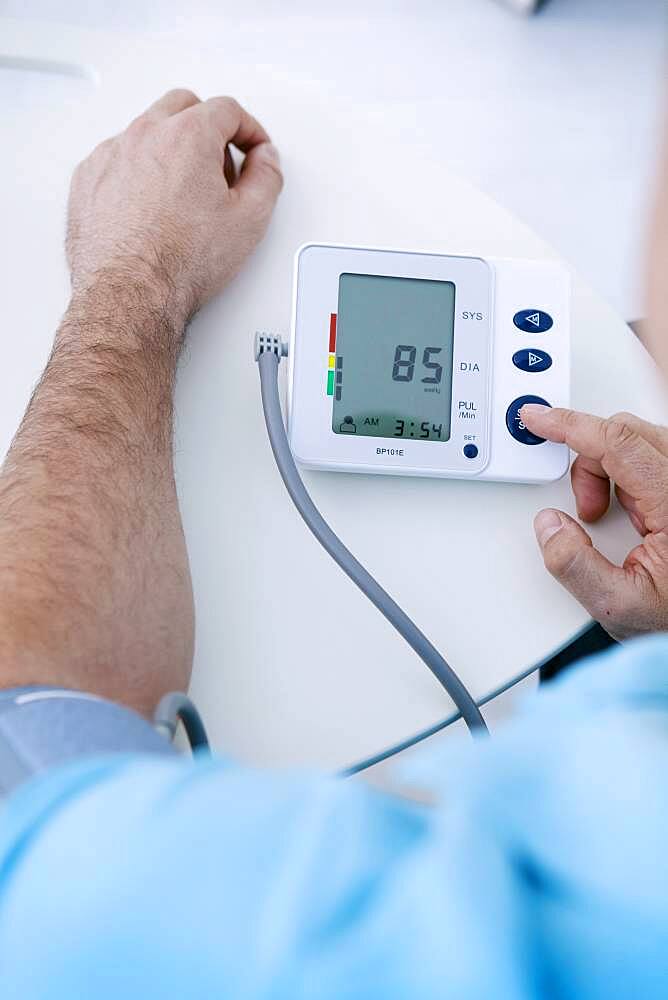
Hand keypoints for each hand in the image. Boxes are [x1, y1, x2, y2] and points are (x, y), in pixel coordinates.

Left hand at [66, 89, 282, 327]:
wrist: (130, 294)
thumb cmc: (180, 262)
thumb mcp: (249, 220)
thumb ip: (267, 177)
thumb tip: (265, 159)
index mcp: (188, 136)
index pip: (227, 110)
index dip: (248, 129)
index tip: (252, 147)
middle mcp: (145, 136)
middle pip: (184, 107)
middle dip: (209, 129)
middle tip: (221, 166)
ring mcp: (112, 155)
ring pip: (148, 130)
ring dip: (171, 148)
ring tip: (185, 192)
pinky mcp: (89, 178)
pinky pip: (118, 157)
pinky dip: (138, 170)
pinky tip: (151, 203)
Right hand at [520, 404, 667, 639]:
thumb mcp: (619, 606)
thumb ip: (574, 565)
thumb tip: (550, 526)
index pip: (618, 442)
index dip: (571, 425)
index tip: (539, 419)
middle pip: (627, 433)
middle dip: (588, 461)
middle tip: (583, 509)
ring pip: (637, 442)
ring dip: (607, 470)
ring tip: (603, 516)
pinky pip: (646, 459)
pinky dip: (623, 477)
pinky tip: (625, 513)